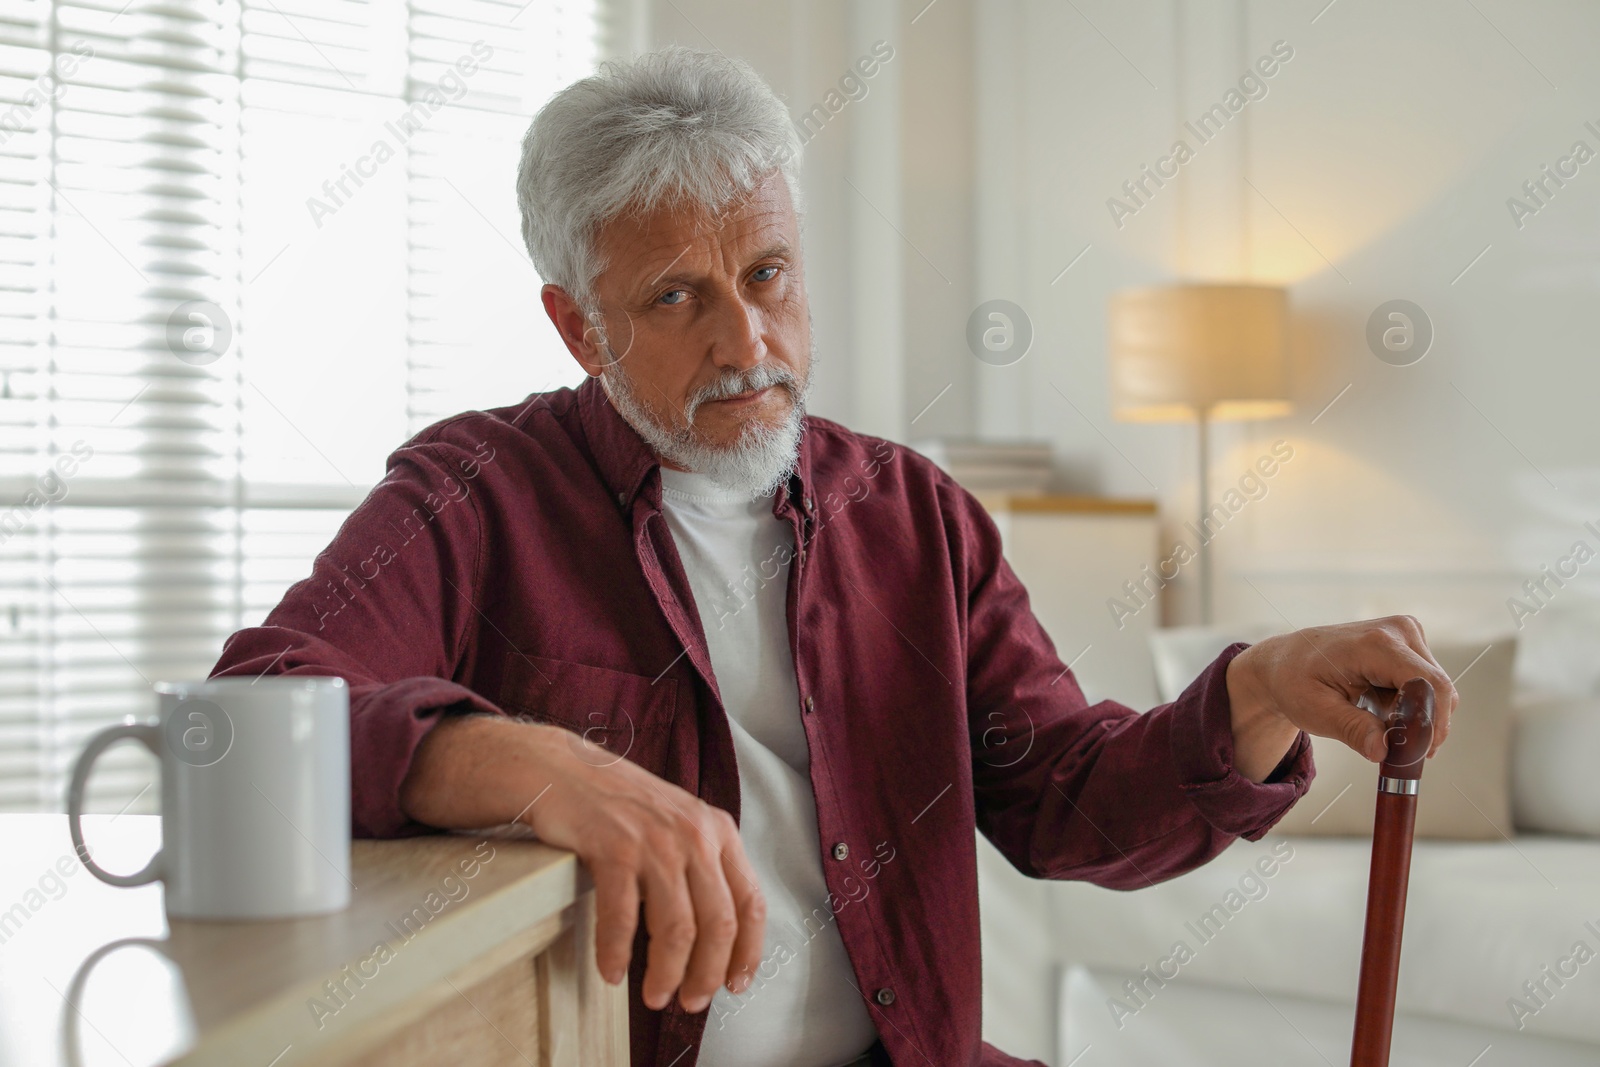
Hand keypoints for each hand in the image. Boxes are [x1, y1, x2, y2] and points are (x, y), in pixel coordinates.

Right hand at [399, 714, 765, 1012]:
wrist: (566, 771)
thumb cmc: (622, 807)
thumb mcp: (680, 824)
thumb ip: (704, 866)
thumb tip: (718, 939)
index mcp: (719, 830)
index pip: (751, 901)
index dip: (747, 951)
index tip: (736, 984)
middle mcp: (694, 834)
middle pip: (718, 923)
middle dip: (707, 974)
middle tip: (690, 1001)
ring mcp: (655, 841)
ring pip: (676, 928)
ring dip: (666, 973)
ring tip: (655, 996)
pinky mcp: (614, 848)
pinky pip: (622, 918)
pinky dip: (617, 954)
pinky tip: (612, 972)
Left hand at [1224, 615, 1458, 779]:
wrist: (1284, 662)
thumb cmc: (1295, 683)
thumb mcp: (1316, 711)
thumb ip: (1352, 729)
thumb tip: (1382, 751)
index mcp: (1374, 644)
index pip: (1429, 685)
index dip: (1432, 723)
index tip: (1418, 754)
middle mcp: (1398, 631)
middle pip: (1437, 689)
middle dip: (1423, 726)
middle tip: (1395, 751)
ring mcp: (1406, 634)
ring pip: (1435, 690)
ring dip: (1415, 716)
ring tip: (1375, 724)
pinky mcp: (1409, 644)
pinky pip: (1426, 684)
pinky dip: (1410, 706)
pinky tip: (1379, 710)